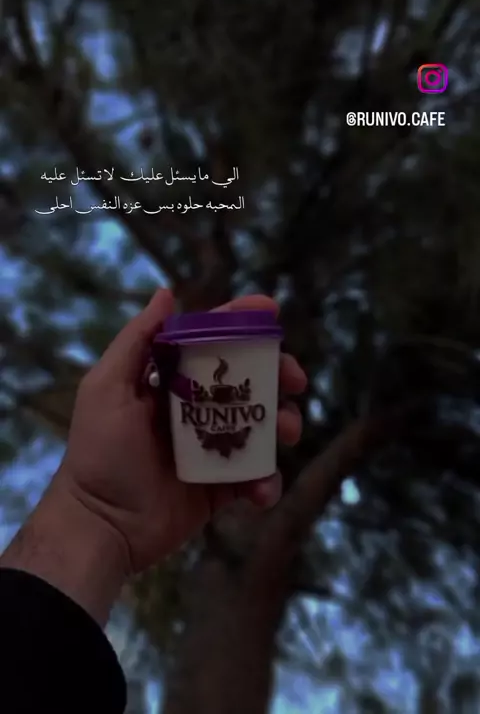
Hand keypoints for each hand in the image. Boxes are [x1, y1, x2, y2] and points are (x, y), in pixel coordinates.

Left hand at [59, 291, 306, 573]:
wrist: (100, 526)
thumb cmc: (100, 453)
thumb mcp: (106, 388)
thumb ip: (136, 341)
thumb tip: (167, 293)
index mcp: (169, 381)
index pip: (210, 343)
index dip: (241, 324)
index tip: (271, 310)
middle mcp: (194, 410)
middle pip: (247, 382)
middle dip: (277, 376)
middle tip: (294, 380)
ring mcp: (211, 449)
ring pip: (260, 427)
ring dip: (282, 424)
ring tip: (288, 432)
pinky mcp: (220, 488)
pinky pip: (255, 477)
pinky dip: (266, 481)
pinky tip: (260, 489)